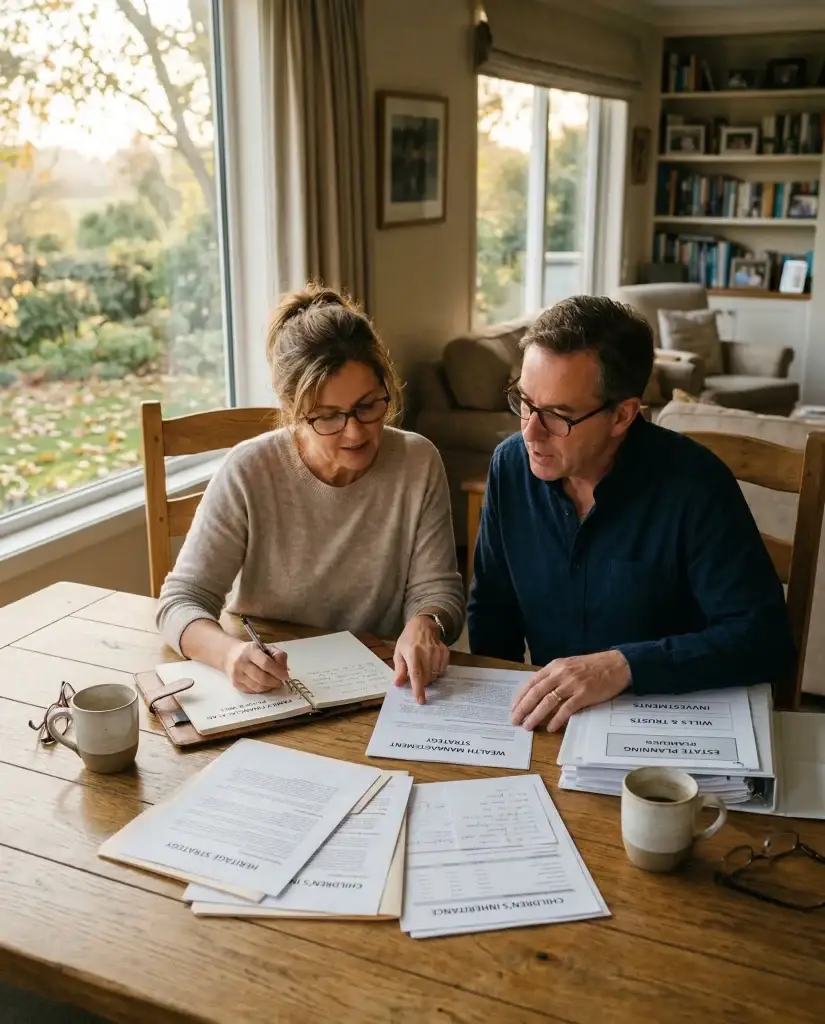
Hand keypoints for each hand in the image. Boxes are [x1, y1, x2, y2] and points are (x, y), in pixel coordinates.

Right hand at [224, 641, 289, 693]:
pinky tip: (265, 684)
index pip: (266, 663)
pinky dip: (262, 689)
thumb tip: (284, 671)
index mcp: (250, 651)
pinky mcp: (236, 684)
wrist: (230, 655)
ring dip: (269, 687)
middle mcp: (241, 663)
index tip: (286, 675)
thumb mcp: (266, 647)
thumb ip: (278, 656)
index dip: (278, 671)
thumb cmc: (253, 651)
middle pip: (262, 678)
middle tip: (281, 681)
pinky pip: (253, 691)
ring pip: (258, 687)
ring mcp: (237, 675)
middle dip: (275, 682)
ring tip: (274, 682)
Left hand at [393, 616, 449, 703]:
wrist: (423, 625)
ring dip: (429, 678)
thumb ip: (399, 669)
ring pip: (435, 676)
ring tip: (424, 669)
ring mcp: (437, 652)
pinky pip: (442, 671)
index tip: (420, 700)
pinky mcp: (445, 652)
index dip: (418, 689)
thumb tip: (398, 684)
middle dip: (422, 683)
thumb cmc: (408, 639)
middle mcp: (426, 653)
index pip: (416, 675)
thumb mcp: (399, 652)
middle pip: (427, 678)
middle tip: (417, 678)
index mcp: (412, 653)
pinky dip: (437, 672)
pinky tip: (431, 665)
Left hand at [511, 650, 630, 731]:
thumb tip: (539, 694)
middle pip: (536, 693)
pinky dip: (556, 719)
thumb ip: (555, 677)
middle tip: (515, 721)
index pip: (532, 682)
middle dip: (523, 708)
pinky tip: (550, 727)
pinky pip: (566, 709)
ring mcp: (572, 684)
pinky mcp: (584, 694)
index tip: (513, 708)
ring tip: (528, 726)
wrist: (617, 665)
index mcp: (555, 666)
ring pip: (548, 701)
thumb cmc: (592, 666)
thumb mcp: (569, 666)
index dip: (520, 696)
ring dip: (535, 715)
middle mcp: (561, 674)